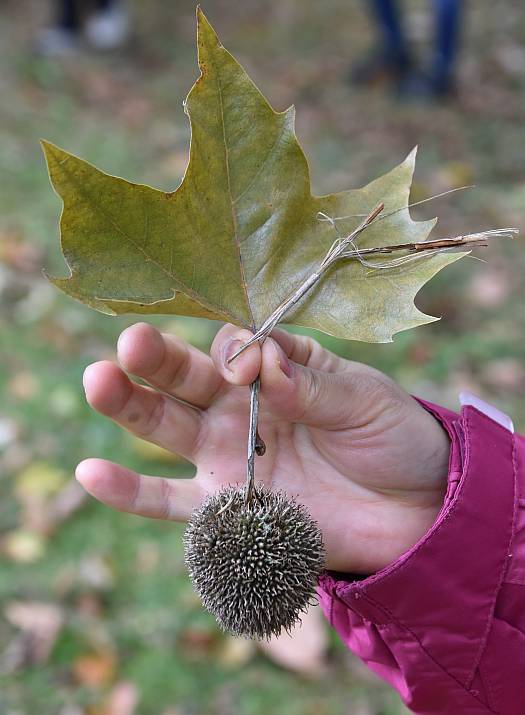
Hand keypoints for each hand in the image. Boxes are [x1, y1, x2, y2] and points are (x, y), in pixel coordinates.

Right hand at [77, 322, 449, 573]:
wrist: (414, 512)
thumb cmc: (392, 440)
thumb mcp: (362, 400)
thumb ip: (312, 384)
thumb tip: (263, 363)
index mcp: (277, 370)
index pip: (236, 346)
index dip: (237, 352)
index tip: (254, 367)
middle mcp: (241, 408)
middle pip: (187, 378)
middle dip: (157, 359)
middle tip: (131, 344)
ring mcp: (228, 457)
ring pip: (167, 427)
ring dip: (130, 406)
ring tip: (98, 382)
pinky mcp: (225, 508)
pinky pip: (168, 501)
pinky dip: (129, 491)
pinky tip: (91, 472)